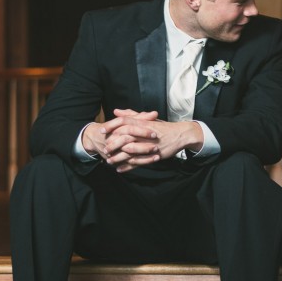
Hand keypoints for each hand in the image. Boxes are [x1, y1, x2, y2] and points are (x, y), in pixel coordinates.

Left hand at [85, 109, 202, 172]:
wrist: (180, 135)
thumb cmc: (162, 127)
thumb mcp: (147, 119)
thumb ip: (131, 115)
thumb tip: (116, 111)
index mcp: (141, 123)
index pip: (122, 122)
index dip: (111, 126)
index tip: (101, 131)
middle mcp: (143, 133)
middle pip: (123, 137)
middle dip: (112, 144)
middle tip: (104, 149)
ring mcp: (147, 145)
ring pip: (129, 151)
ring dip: (118, 157)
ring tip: (109, 161)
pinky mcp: (152, 155)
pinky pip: (137, 162)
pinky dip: (127, 167)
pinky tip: (119, 169)